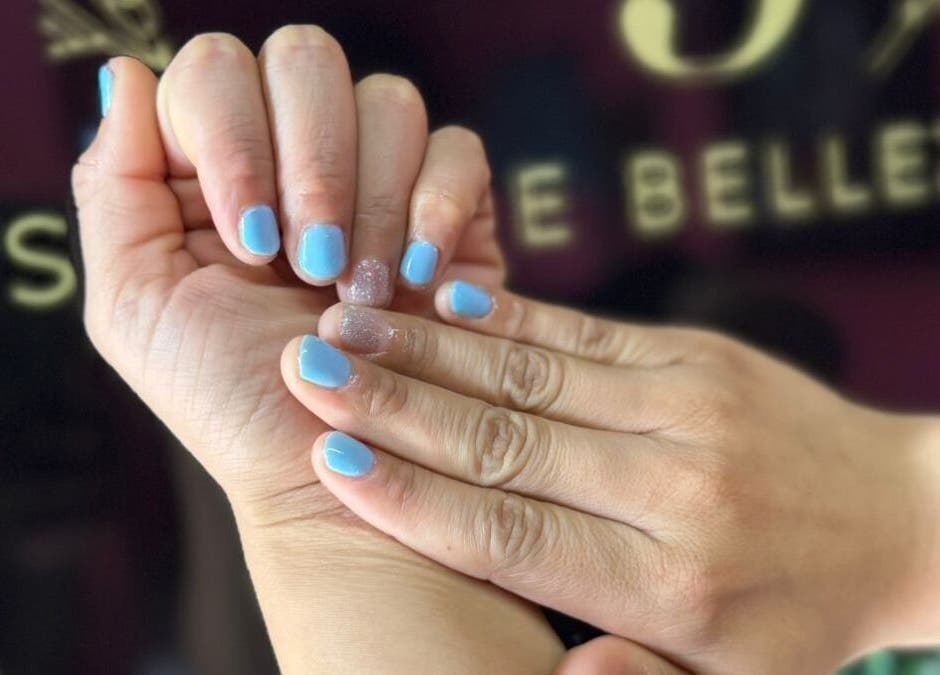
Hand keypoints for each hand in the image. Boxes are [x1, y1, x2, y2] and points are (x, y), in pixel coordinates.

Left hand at [74, 33, 560, 673]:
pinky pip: (459, 149)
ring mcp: (379, 179)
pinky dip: (440, 207)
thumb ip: (113, 188)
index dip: (234, 139)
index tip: (250, 241)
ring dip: (374, 201)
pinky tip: (421, 279)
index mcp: (215, 171)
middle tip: (309, 263)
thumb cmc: (236, 404)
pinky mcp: (452, 211)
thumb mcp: (138, 308)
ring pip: (389, 101)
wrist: (340, 472)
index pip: (217, 74)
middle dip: (311, 166)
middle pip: (307, 61)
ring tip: (362, 295)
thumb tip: (127, 72)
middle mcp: (297, 160)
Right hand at [280, 284, 939, 673]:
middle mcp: (671, 489)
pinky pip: (581, 331)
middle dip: (393, 402)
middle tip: (305, 367)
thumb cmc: (793, 612)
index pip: (509, 533)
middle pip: (504, 442)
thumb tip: (552, 662)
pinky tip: (438, 295)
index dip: (409, 493)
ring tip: (346, 323)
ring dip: (429, 347)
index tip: (327, 455)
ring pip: (530, 374)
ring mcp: (686, 407)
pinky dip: (503, 314)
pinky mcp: (695, 356)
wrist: (897, 517)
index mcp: (667, 585)